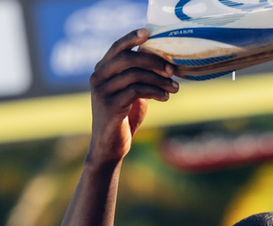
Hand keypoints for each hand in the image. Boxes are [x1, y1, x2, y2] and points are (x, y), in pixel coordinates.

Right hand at [89, 29, 177, 161]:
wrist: (110, 146)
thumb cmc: (124, 118)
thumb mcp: (131, 93)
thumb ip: (138, 77)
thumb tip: (163, 62)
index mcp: (102, 71)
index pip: (116, 48)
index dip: (131, 38)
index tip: (148, 32)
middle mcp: (97, 78)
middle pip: (128, 59)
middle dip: (154, 61)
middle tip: (172, 70)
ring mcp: (101, 92)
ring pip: (135, 75)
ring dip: (159, 80)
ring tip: (174, 88)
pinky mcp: (109, 106)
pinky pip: (136, 91)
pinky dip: (155, 92)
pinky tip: (165, 97)